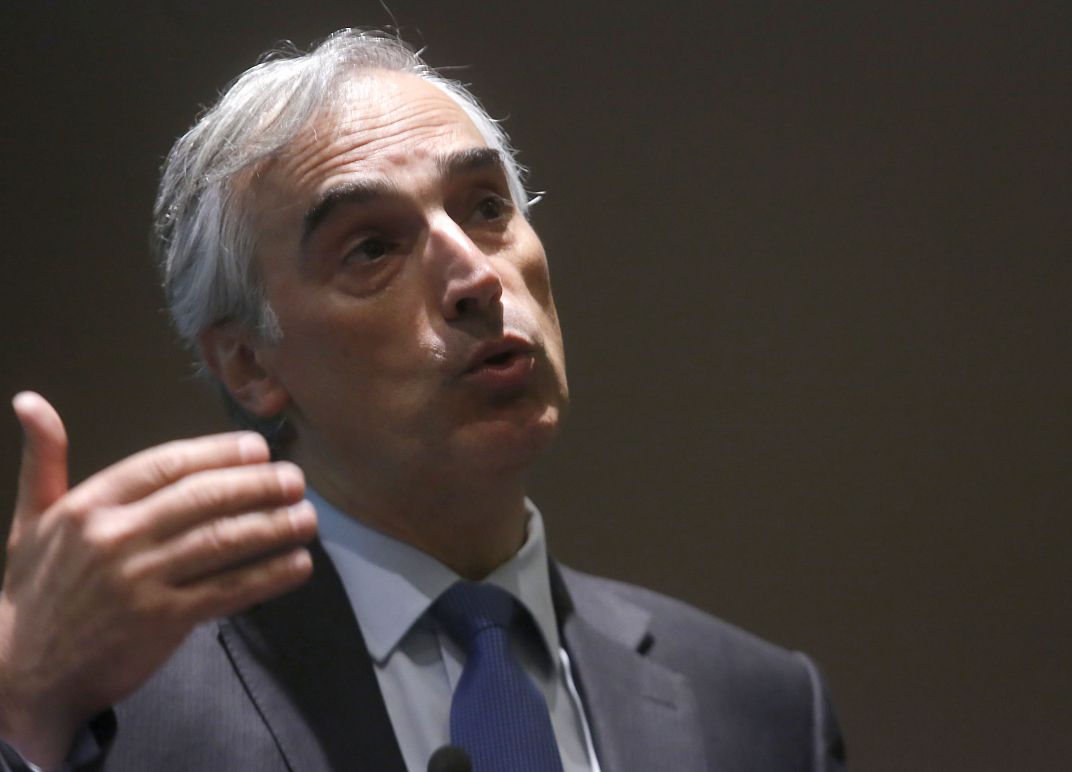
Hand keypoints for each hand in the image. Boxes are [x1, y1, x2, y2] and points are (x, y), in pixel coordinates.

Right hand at [0, 392, 316, 766]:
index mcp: (89, 506)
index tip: (258, 448)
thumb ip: (43, 459)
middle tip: (295, 479)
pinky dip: (268, 576)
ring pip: (221, 542)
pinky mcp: (162, 621)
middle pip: (202, 499)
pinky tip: (297, 565)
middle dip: (257, 485)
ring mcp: (141, 580)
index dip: (218, 453)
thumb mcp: (30, 520)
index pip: (166, 465)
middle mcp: (116, 537)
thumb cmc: (35, 590)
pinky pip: (226, 591)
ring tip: (308, 517)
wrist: (23, 673)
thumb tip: (29, 399)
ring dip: (273, 526)